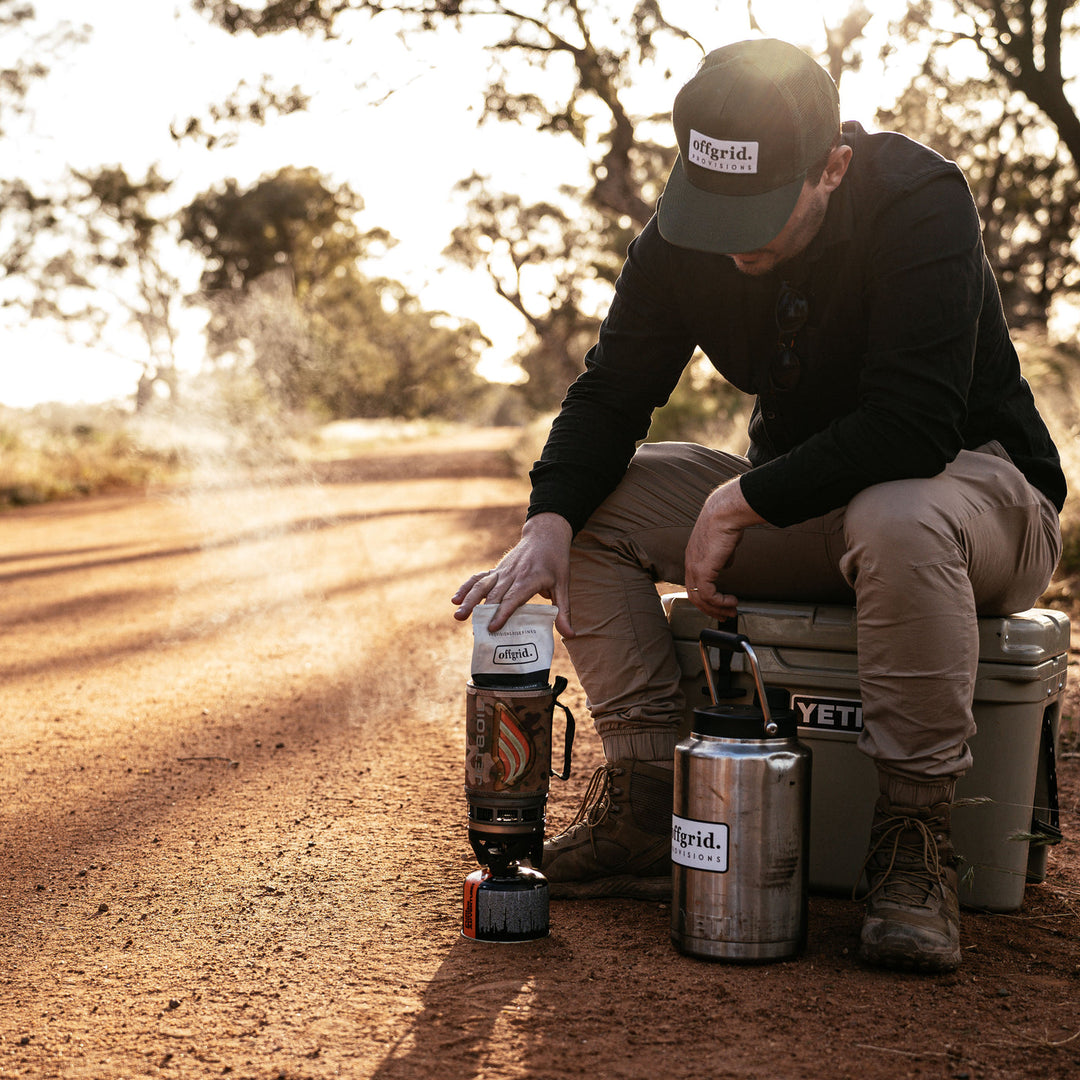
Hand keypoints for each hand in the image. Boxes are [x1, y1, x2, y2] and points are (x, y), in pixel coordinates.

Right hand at [451, 513, 574, 637]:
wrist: (545, 535)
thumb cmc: (556, 562)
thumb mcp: (564, 585)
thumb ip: (563, 611)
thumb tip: (571, 635)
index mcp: (530, 579)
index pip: (513, 598)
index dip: (503, 613)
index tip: (493, 627)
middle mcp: (512, 574)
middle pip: (495, 595)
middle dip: (483, 613)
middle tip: (476, 632)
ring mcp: (502, 571)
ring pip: (483, 586)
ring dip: (469, 601)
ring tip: (458, 615)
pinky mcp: (496, 570)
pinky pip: (479, 578)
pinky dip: (466, 587)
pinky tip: (455, 599)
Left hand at [684, 479, 765, 618]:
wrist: (724, 514)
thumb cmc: (726, 522)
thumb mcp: (723, 543)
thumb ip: (722, 556)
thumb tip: (725, 565)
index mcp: (692, 557)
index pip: (694, 583)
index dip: (706, 597)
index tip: (719, 604)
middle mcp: (690, 564)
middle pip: (694, 595)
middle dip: (710, 609)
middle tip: (725, 615)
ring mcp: (694, 567)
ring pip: (699, 598)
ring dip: (716, 608)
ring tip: (730, 611)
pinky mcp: (702, 570)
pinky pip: (708, 595)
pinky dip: (719, 602)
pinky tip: (731, 601)